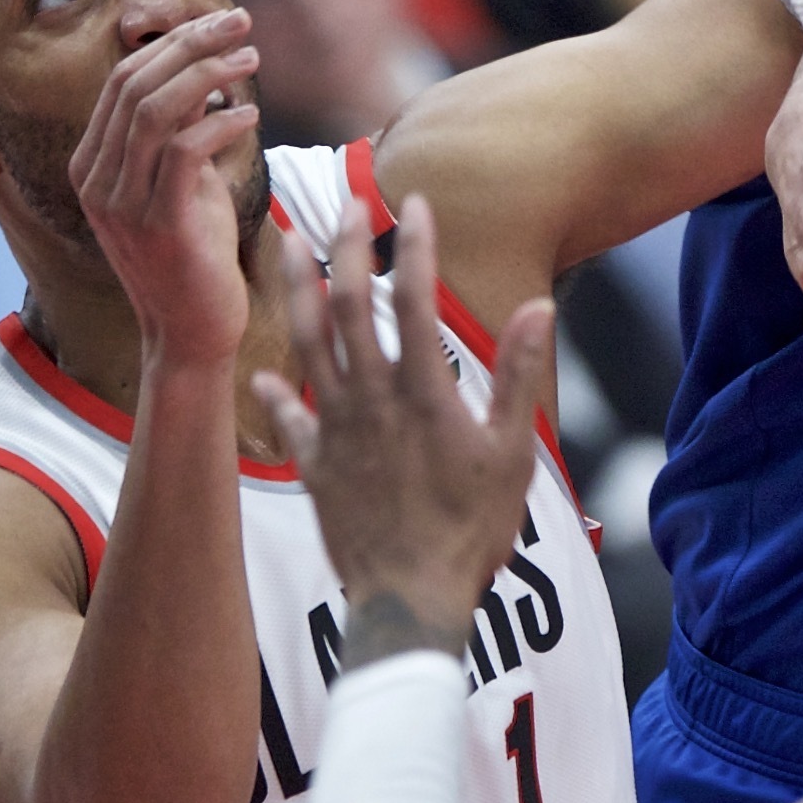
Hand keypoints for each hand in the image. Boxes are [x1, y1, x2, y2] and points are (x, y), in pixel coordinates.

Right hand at [71, 9, 261, 370]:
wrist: (192, 333)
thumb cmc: (195, 253)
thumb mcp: (184, 182)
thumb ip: (184, 132)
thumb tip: (210, 74)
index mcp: (92, 165)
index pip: (123, 81)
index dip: (172, 43)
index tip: (222, 21)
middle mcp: (96, 180)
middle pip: (136, 84)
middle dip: (192, 43)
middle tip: (242, 22)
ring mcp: (121, 204)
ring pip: (156, 111)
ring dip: (210, 74)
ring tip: (252, 59)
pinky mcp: (158, 225)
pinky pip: (184, 153)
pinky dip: (219, 123)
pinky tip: (251, 114)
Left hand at [253, 198, 556, 653]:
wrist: (408, 600)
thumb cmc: (470, 530)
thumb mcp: (512, 452)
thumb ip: (518, 374)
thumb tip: (538, 305)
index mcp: (422, 392)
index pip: (416, 299)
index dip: (415, 246)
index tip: (416, 203)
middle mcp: (370, 399)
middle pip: (348, 306)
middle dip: (345, 248)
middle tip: (347, 202)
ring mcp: (336, 431)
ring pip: (308, 344)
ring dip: (297, 290)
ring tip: (289, 243)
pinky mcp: (315, 466)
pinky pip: (289, 419)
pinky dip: (276, 393)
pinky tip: (265, 374)